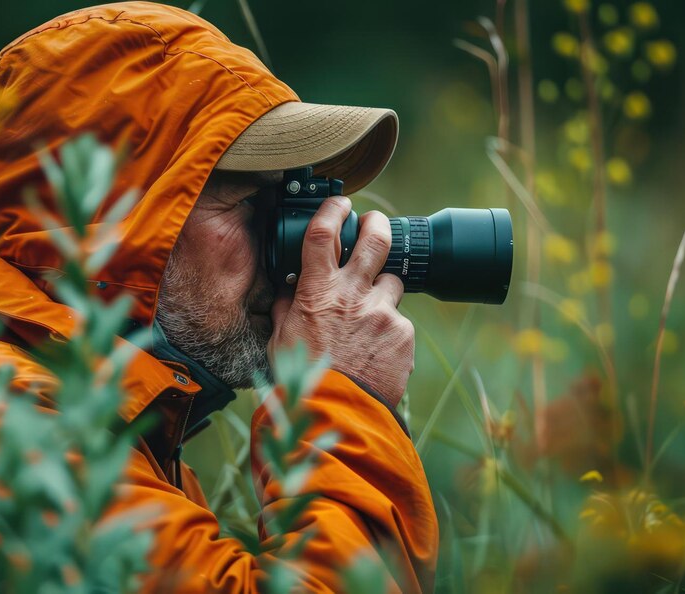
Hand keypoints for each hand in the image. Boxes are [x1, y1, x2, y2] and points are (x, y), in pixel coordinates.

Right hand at [268, 196, 413, 407]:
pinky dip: (389, 331)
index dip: (332, 211)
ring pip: (392, 283)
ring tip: (370, 317)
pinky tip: (376, 352)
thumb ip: (284, 311)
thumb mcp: (280, 341)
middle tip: (375, 225)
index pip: (322, 234)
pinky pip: (399, 322)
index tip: (341, 203)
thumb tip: (285, 295)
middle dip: (377, 225)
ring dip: (382, 292)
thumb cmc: (302, 379)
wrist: (338, 413)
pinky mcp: (404, 333)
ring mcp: (382, 312)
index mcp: (317, 292)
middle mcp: (352, 294)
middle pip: (375, 240)